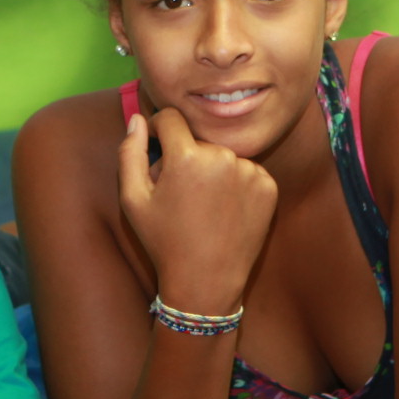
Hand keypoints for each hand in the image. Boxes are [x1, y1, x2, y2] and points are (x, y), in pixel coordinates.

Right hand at [118, 107, 276, 312]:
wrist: (207, 281)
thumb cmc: (164, 242)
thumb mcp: (133, 200)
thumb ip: (130, 153)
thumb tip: (138, 120)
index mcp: (188, 157)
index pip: (171, 118)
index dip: (159, 129)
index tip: (157, 147)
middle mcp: (223, 157)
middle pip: (197, 141)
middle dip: (185, 157)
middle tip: (178, 193)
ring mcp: (250, 171)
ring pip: (222, 155)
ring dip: (211, 170)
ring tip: (203, 206)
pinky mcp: (268, 186)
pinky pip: (245, 170)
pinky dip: (234, 183)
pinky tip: (224, 210)